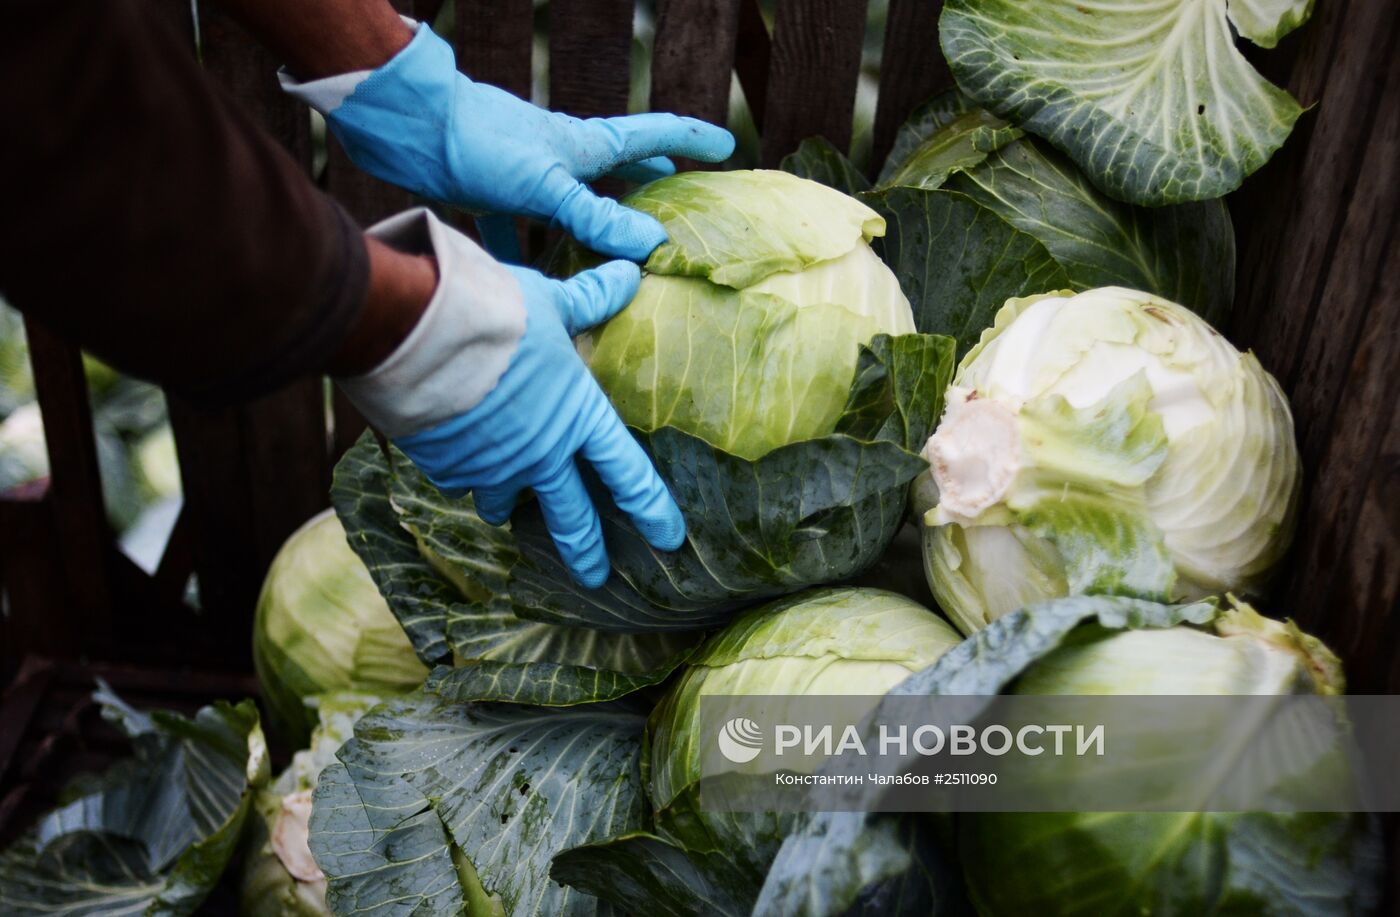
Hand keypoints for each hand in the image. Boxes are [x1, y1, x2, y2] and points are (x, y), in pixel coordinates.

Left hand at [281, 22, 734, 260]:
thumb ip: (595, 216)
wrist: (406, 125)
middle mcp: (559, 156)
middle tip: (677, 196)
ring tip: (610, 250)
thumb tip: (651, 245)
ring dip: (590, 226)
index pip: (651, 136)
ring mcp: (524, 174)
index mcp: (583, 144)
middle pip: (616, 169)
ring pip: (570, 204)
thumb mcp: (546, 186)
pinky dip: (526, 252)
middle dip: (648, 182)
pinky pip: (517, 228)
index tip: (727, 146)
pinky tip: (526, 278)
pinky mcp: (489, 192)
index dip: (692, 139)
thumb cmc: (478, 145)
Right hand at [336, 209, 683, 587]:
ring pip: (503, 502)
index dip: (651, 508)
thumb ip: (592, 300)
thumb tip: (632, 271)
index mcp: (578, 417)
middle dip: (585, 550)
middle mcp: (541, 454)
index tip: (668, 538)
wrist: (421, 331)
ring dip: (505, 504)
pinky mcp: (446, 466)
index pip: (627, 473)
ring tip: (503, 508)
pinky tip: (453, 459)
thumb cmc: (498, 311)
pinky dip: (460, 471)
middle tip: (596, 576)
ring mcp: (491, 467)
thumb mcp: (553, 302)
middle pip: (571, 515)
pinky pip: (458, 479)